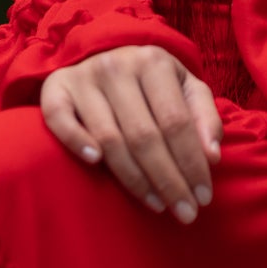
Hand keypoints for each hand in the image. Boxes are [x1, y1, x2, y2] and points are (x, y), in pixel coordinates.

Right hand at [40, 45, 222, 224]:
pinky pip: (60, 119)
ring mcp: (83, 77)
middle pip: (145, 135)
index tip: (203, 197)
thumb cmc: (153, 83)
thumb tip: (212, 156)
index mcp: (154, 61)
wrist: (105, 55)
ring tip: (157, 204)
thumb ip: (204, 118)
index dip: (191, 163)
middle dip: (168, 180)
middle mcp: (117, 66)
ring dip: (135, 179)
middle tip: (185, 213)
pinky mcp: (54, 89)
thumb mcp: (186, 88)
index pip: (176, 121)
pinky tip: (94, 163)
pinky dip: (76, 141)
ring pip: (109, 138)